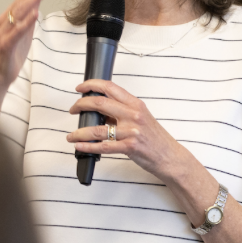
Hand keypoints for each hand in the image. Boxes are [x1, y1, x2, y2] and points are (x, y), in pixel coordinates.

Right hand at [0, 0, 60, 111]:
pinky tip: (35, 13)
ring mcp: (5, 31)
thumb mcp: (25, 30)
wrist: (0, 74)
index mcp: (12, 14)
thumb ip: (30, 15)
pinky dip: (25, 21)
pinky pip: (16, 31)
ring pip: (19, 10)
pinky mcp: (6, 44)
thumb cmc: (12, 52)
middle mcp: (7, 19)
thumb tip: (38, 1)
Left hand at [65, 79, 201, 183]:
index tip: (80, 88)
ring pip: (97, 129)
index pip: (110, 87)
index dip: (91, 85)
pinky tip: (79, 146)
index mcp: (136, 104)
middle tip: (73, 110)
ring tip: (71, 136)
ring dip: (80, 132)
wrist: (170, 157)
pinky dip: (88, 146)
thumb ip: (121, 112)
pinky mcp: (130, 147)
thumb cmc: (155, 138)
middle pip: (99, 103)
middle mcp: (133, 115)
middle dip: (80, 105)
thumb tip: (98, 111)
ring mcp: (131, 131)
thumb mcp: (141, 118)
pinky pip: (103, 146)